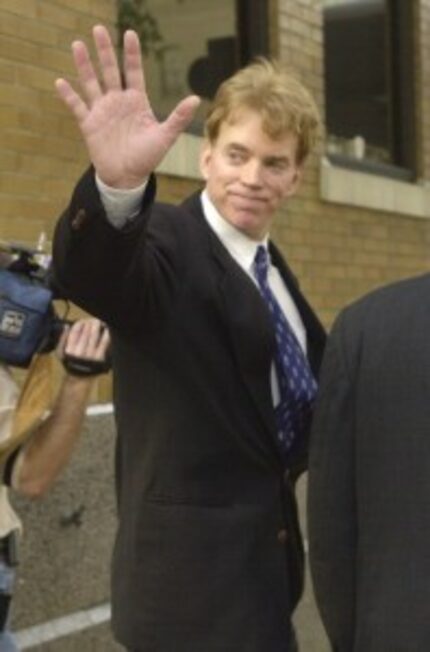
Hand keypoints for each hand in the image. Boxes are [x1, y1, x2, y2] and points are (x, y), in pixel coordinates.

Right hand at [55, 25, 200, 188]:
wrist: (127, 178)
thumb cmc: (147, 158)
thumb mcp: (165, 137)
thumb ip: (178, 118)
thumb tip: (195, 99)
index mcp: (136, 101)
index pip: (133, 72)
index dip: (132, 54)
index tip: (130, 34)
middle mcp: (118, 102)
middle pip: (110, 71)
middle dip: (105, 51)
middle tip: (98, 29)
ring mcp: (102, 111)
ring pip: (91, 83)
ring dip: (84, 65)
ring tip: (78, 45)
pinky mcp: (89, 124)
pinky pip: (77, 106)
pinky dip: (69, 95)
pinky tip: (61, 82)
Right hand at [58, 318, 109, 367]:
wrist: (79, 380)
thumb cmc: (70, 364)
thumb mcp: (61, 353)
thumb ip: (62, 339)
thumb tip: (66, 326)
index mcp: (69, 348)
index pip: (75, 331)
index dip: (80, 323)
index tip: (83, 321)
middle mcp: (80, 350)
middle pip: (86, 331)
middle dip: (90, 323)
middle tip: (93, 320)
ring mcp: (90, 354)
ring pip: (95, 335)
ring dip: (98, 326)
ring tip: (100, 322)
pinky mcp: (99, 357)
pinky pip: (104, 343)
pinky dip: (106, 335)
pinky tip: (107, 330)